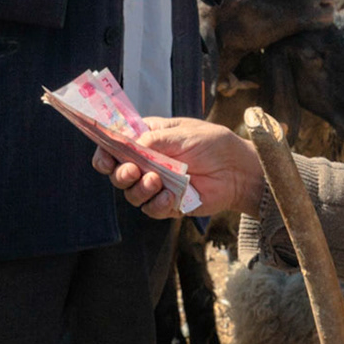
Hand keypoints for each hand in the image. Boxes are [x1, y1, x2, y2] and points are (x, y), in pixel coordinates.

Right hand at [92, 115, 262, 217]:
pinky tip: (170, 197)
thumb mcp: (183, 134)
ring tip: (156, 181)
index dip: (105, 153)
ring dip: (139, 189)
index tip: (105, 159)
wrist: (238, 170)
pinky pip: (151, 209)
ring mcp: (157, 184)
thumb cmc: (213, 144)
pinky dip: (156, 204)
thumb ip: (154, 140)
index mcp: (147, 139)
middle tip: (133, 172)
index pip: (115, 146)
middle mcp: (147, 162)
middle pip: (117, 173)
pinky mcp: (167, 204)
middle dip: (120, 174)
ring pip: (131, 194)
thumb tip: (130, 146)